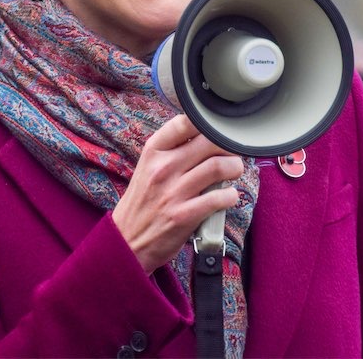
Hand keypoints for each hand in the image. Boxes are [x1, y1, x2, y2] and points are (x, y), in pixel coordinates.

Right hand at [113, 115, 244, 273]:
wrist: (127, 240)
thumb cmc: (143, 201)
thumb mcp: (148, 167)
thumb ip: (172, 150)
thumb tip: (205, 135)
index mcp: (153, 152)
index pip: (185, 123)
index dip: (208, 123)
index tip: (218, 130)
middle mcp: (163, 168)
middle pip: (210, 142)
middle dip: (229, 146)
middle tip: (232, 153)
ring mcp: (173, 192)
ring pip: (219, 167)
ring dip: (235, 168)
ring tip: (234, 171)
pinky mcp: (184, 215)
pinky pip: (219, 198)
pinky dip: (231, 196)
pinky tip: (229, 196)